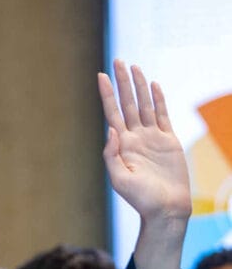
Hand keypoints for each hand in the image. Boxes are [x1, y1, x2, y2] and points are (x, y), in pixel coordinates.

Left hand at [98, 60, 189, 225]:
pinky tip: (153, 86)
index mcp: (121, 145)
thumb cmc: (140, 199)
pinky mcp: (168, 141)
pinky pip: (162, 115)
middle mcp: (135, 138)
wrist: (165, 208)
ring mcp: (152, 138)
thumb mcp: (119, 179)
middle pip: (127, 104)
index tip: (101, 76)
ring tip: (134, 67)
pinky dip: (158, 100)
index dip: (107, 94)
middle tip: (118, 60)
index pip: (112, 114)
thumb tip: (111, 130)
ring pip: (144, 105)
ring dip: (139, 86)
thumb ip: (111, 155)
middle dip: (122, 82)